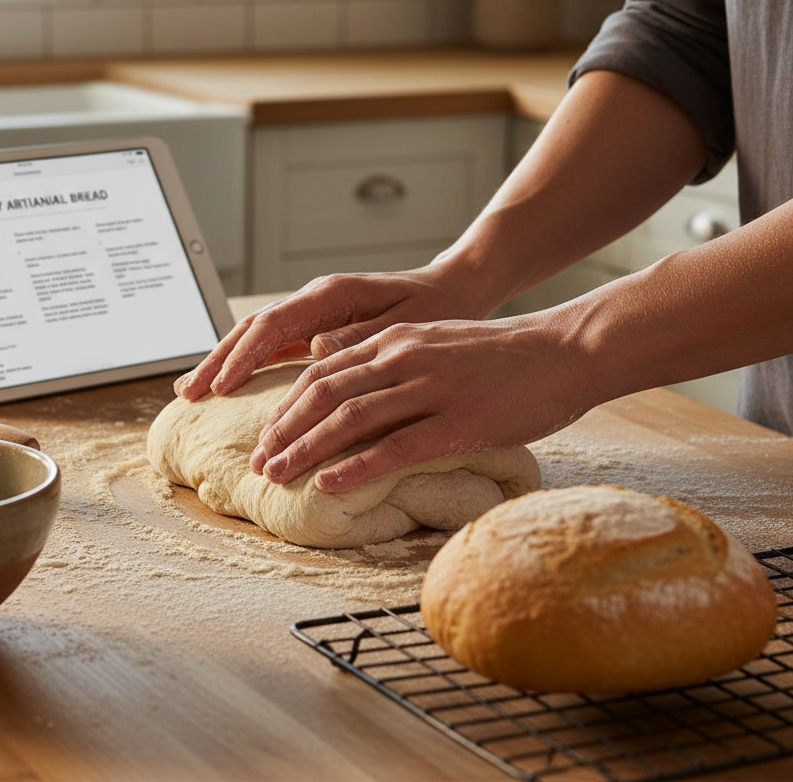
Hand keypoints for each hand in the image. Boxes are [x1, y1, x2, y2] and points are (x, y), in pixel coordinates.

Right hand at [175, 264, 478, 400]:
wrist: (452, 290)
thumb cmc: (434, 307)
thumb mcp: (405, 323)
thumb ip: (359, 335)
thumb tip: (317, 349)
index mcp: (330, 295)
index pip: (273, 325)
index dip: (243, 358)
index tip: (220, 388)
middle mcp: (313, 300)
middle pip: (251, 329)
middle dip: (217, 361)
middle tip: (187, 395)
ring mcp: (311, 313)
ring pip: (255, 337)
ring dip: (223, 363)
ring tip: (192, 391)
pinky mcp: (315, 326)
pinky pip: (271, 345)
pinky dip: (245, 364)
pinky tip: (228, 384)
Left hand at [249, 312, 589, 492]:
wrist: (564, 348)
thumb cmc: (501, 353)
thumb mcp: (436, 341)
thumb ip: (392, 357)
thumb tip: (352, 385)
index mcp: (395, 339)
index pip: (323, 370)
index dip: (287, 405)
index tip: (267, 435)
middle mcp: (403, 357)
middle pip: (324, 393)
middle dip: (285, 430)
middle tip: (261, 462)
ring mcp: (430, 387)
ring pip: (350, 419)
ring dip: (307, 450)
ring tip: (279, 476)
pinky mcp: (459, 419)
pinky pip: (397, 446)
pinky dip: (358, 467)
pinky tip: (330, 485)